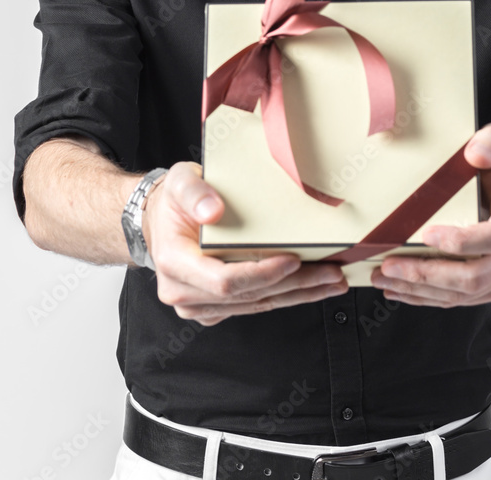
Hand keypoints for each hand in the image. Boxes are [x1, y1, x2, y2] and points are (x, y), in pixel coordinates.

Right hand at [143, 161, 348, 324]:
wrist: (159, 219)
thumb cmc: (173, 201)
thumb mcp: (180, 182)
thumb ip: (194, 192)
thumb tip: (213, 210)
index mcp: (174, 262)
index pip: (224, 280)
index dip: (261, 273)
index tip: (293, 260)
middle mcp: (183, 292)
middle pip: (247, 296)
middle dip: (293, 286)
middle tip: (331, 274)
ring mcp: (198, 304)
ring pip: (255, 305)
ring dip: (297, 295)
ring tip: (331, 282)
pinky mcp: (213, 308)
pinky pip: (252, 306)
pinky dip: (283, 296)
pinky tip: (309, 288)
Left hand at [370, 123, 490, 306]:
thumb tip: (476, 153)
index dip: (462, 241)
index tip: (426, 234)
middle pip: (474, 276)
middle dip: (427, 274)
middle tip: (391, 266)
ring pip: (463, 293)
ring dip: (420, 290)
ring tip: (385, 279)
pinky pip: (460, 299)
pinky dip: (428, 297)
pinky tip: (402, 290)